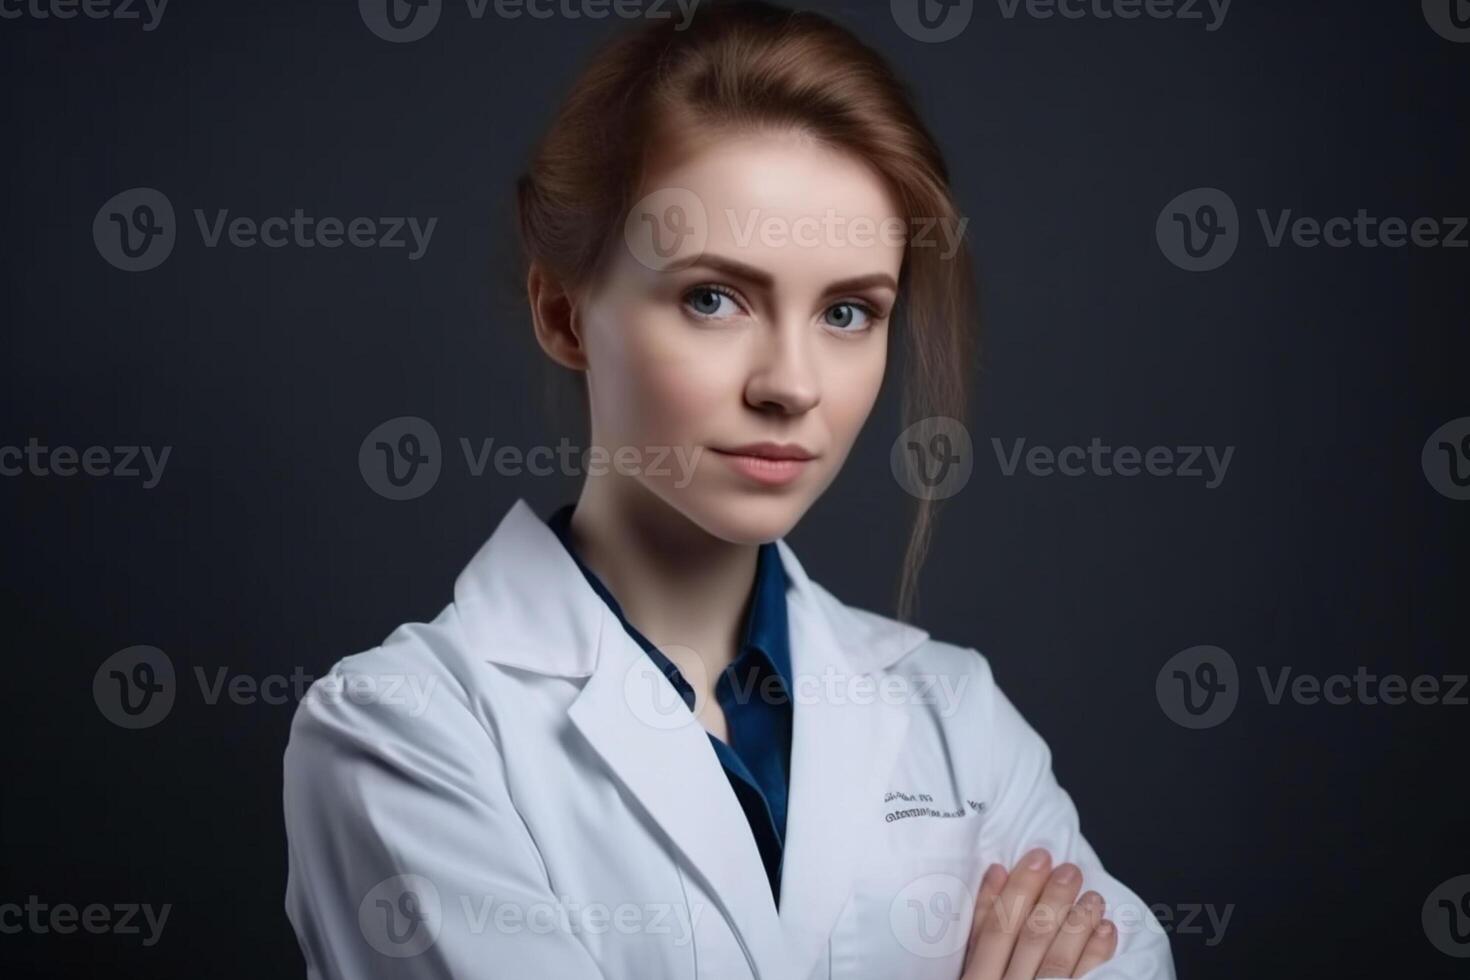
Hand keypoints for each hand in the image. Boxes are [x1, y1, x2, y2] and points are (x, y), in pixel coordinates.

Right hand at [959, 848, 1117, 978]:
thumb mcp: (970, 967)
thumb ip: (978, 928)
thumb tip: (996, 872)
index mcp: (977, 978)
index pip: (995, 929)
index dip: (1018, 889)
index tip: (1037, 859)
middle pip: (1030, 938)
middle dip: (1053, 898)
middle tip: (1069, 870)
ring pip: (1058, 959)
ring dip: (1078, 922)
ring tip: (1093, 897)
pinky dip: (1096, 954)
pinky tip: (1106, 930)